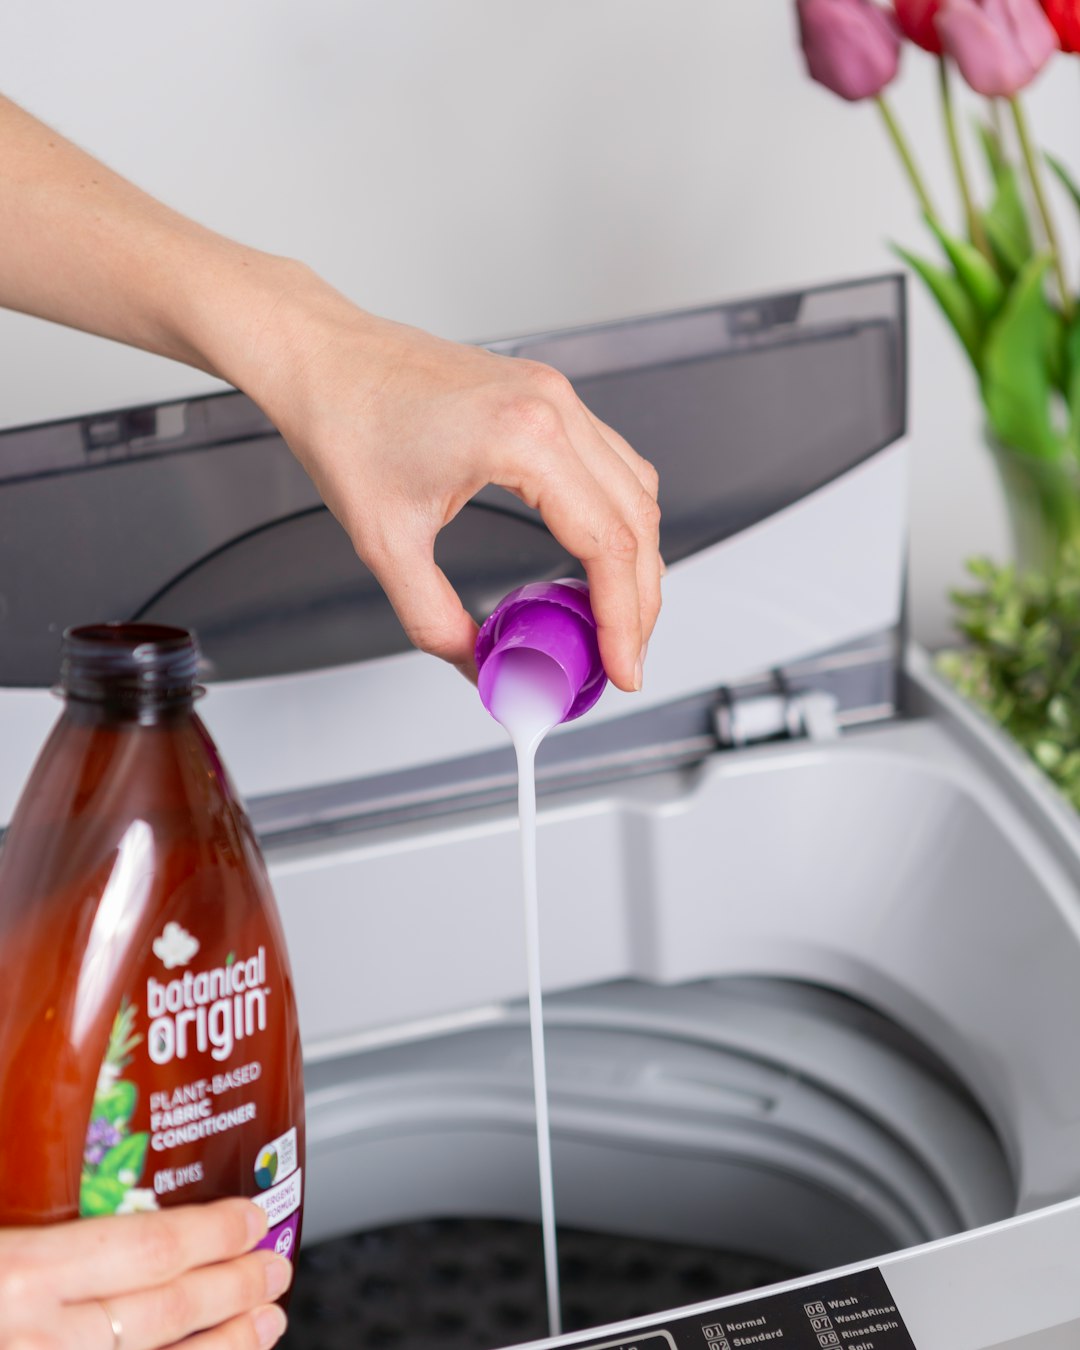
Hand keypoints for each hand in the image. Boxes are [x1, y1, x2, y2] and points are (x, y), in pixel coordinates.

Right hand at [0, 1199, 290, 1349]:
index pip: (148, 1247)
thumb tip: (88, 1166)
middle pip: (168, 1310)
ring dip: (226, 1346)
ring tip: (266, 1324)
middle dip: (235, 1288)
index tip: (253, 1217)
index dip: (213, 1233)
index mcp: (20, 1272)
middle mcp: (38, 1339)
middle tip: (275, 1269)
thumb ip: (34, 1201)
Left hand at [237, 270, 662, 690]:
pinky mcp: (546, 396)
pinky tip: (599, 558)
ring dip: (637, 561)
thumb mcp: (386, 543)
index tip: (621, 668)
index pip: (608, 545)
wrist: (322, 358)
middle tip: (622, 659)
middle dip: (639, 603)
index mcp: (525, 438)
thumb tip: (481, 666)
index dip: (623, 620)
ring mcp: (556, 396)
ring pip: (636, 491)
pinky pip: (612, 464)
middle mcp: (554, 408)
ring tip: (617, 620)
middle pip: (637, 522)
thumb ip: (436, 620)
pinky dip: (618, 519)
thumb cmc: (345, 421)